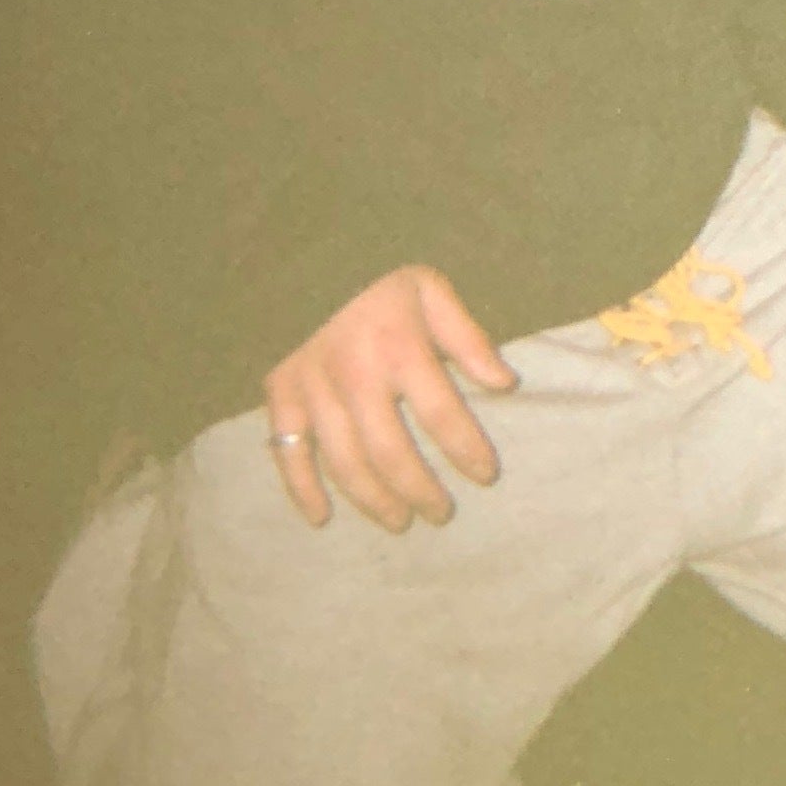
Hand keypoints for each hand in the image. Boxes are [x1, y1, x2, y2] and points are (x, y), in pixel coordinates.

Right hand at [260, 265, 516, 532]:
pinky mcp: (281, 396)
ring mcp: (313, 389)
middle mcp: (354, 375)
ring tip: (401, 520)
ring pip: (344, 463)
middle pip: (390, 452)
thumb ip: (469, 339)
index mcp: (399, 348)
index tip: (486, 475)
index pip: (441, 414)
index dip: (467, 450)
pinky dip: (302, 490)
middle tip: (442, 513)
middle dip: (420, 490)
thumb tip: (504, 384)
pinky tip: (321, 517)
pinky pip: (288, 454)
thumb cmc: (381, 284)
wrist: (310, 265)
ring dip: (373, 500)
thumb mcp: (433, 292)